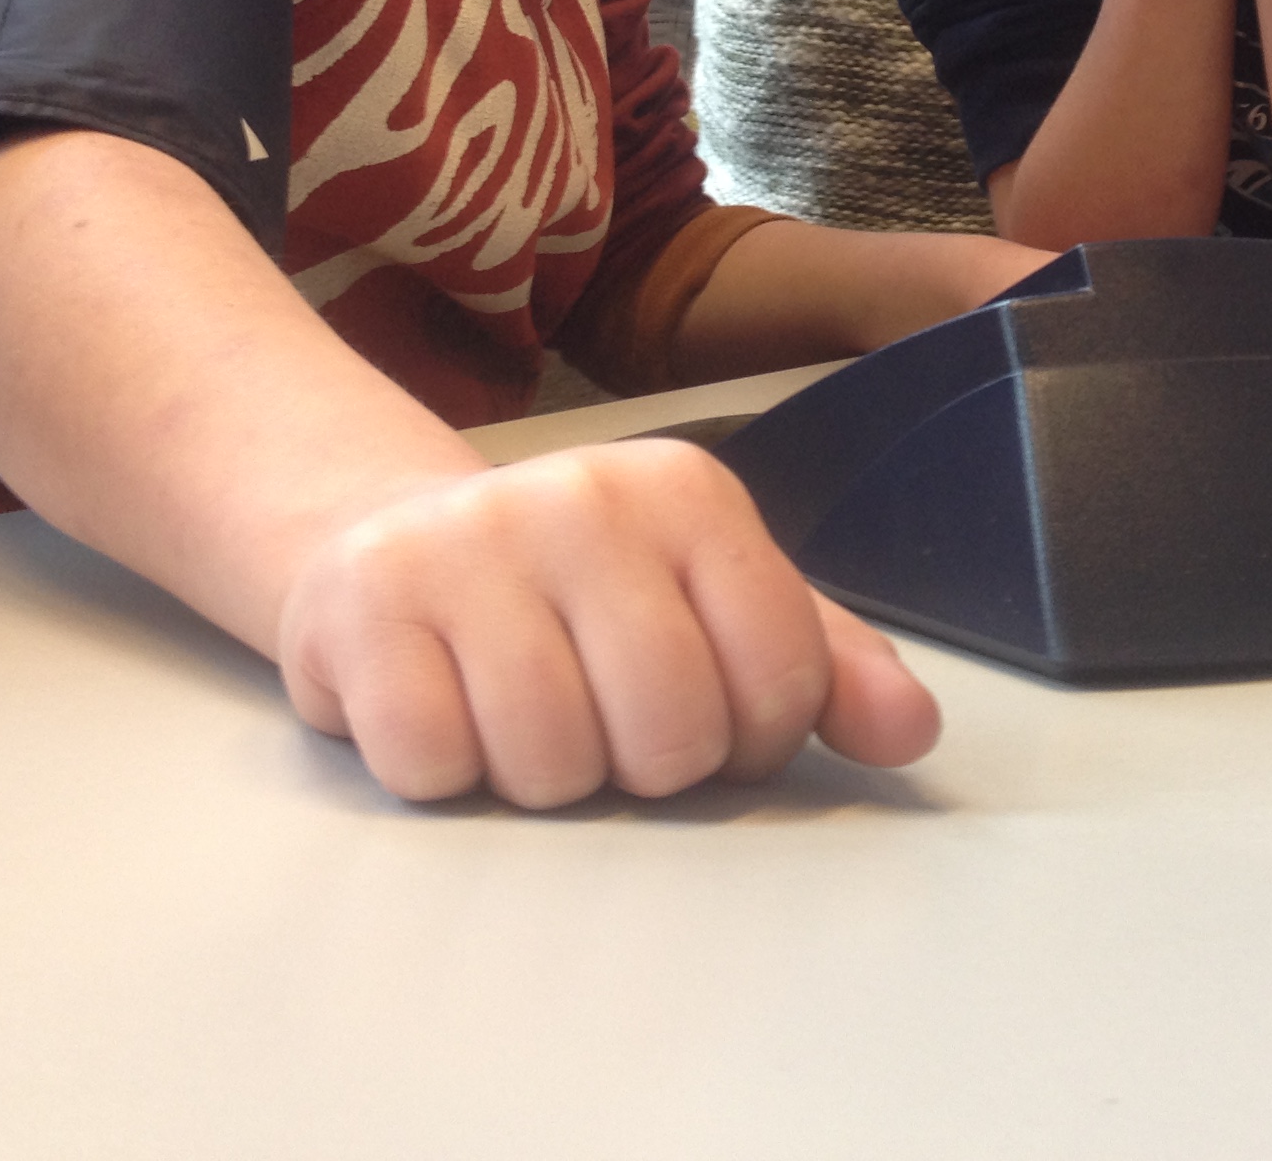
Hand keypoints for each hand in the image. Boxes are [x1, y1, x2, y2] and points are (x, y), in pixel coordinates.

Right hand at [275, 438, 940, 806]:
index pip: (777, 678)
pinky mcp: (361, 603)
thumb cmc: (578, 594)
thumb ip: (823, 665)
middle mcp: (581, 497)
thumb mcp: (713, 604)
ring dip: (539, 778)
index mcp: (686, 492)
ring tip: (519, 713)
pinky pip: (433, 763)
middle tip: (600, 719)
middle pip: (668, 735)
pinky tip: (441, 707)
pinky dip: (440, 771)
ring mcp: (466, 542)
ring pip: (551, 763)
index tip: (705, 715)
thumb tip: (910, 730)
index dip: (746, 739)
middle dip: (640, 767)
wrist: (393, 541)